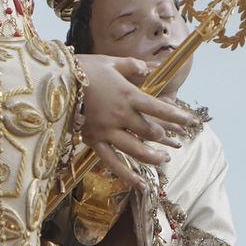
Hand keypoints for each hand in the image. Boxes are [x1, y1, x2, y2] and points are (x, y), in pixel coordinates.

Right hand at [76, 55, 200, 186]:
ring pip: (136, 150)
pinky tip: (138, 183)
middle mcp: (121, 115)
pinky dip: (126, 174)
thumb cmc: (84, 68)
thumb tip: (149, 68)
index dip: (178, 117)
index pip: (160, 109)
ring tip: (164, 159)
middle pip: (151, 132)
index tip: (192, 122)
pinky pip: (111, 161)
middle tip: (178, 142)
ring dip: (153, 157)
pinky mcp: (92, 140)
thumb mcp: (111, 62)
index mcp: (128, 95)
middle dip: (167, 138)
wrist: (53, 81)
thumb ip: (133, 67)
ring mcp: (107, 130)